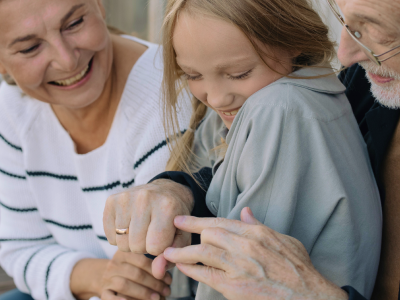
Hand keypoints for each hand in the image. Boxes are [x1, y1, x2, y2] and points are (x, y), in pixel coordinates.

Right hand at [101, 251, 171, 299]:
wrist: (103, 276)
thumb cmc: (129, 269)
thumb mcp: (137, 262)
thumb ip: (152, 263)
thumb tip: (167, 267)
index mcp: (124, 253)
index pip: (142, 260)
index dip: (157, 271)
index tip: (169, 280)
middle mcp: (114, 264)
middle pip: (136, 274)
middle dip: (154, 283)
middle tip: (166, 291)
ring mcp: (107, 279)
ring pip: (124, 285)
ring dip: (143, 293)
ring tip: (157, 298)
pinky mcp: (103, 292)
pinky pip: (109, 297)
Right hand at [103, 179, 193, 278]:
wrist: (165, 192)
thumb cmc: (174, 218)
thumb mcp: (182, 236)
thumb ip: (172, 256)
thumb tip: (157, 272)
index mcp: (167, 206)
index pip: (156, 247)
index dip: (160, 249)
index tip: (164, 237)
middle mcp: (145, 198)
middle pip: (137, 246)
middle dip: (145, 247)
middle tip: (151, 234)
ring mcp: (126, 198)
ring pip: (122, 243)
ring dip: (131, 244)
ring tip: (141, 231)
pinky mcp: (111, 200)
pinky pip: (109, 235)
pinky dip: (119, 237)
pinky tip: (129, 226)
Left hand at [163, 208, 348, 299]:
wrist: (308, 296)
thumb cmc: (298, 268)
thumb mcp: (283, 239)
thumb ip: (260, 225)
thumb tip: (245, 211)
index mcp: (256, 233)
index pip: (220, 221)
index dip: (198, 220)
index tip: (182, 219)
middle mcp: (245, 246)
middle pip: (208, 233)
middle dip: (188, 232)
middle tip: (172, 231)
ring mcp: (239, 266)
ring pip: (203, 252)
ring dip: (182, 252)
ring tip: (168, 252)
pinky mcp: (235, 287)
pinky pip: (207, 275)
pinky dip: (191, 270)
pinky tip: (182, 267)